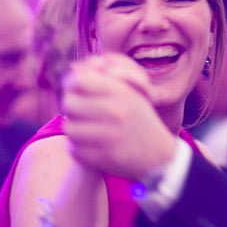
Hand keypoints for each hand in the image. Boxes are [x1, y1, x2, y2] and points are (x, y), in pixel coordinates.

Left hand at [61, 54, 176, 180]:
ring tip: (83, 128)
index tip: (74, 90)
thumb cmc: (139, 118)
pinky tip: (89, 144)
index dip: (71, 83)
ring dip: (74, 128)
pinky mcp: (105, 158)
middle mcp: (116, 112)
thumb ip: (105, 75)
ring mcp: (111, 137)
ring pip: (70, 128)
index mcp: (122, 92)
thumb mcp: (131, 90)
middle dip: (70, 106)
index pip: (78, 80)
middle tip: (78, 111)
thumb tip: (74, 68)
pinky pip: (75, 149)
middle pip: (69, 103)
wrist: (158, 156)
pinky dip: (78, 148)